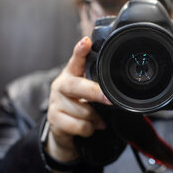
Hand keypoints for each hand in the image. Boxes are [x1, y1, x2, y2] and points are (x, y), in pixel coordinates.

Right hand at [46, 36, 110, 163]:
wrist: (62, 130)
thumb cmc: (79, 106)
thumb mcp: (88, 93)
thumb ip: (98, 86)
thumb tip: (118, 90)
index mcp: (72, 74)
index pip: (76, 60)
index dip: (81, 51)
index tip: (86, 42)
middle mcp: (61, 84)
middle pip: (77, 86)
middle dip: (94, 93)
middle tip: (108, 99)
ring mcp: (55, 101)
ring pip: (83, 110)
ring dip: (94, 118)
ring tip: (95, 118)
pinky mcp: (54, 119)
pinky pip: (79, 126)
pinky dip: (88, 129)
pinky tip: (88, 127)